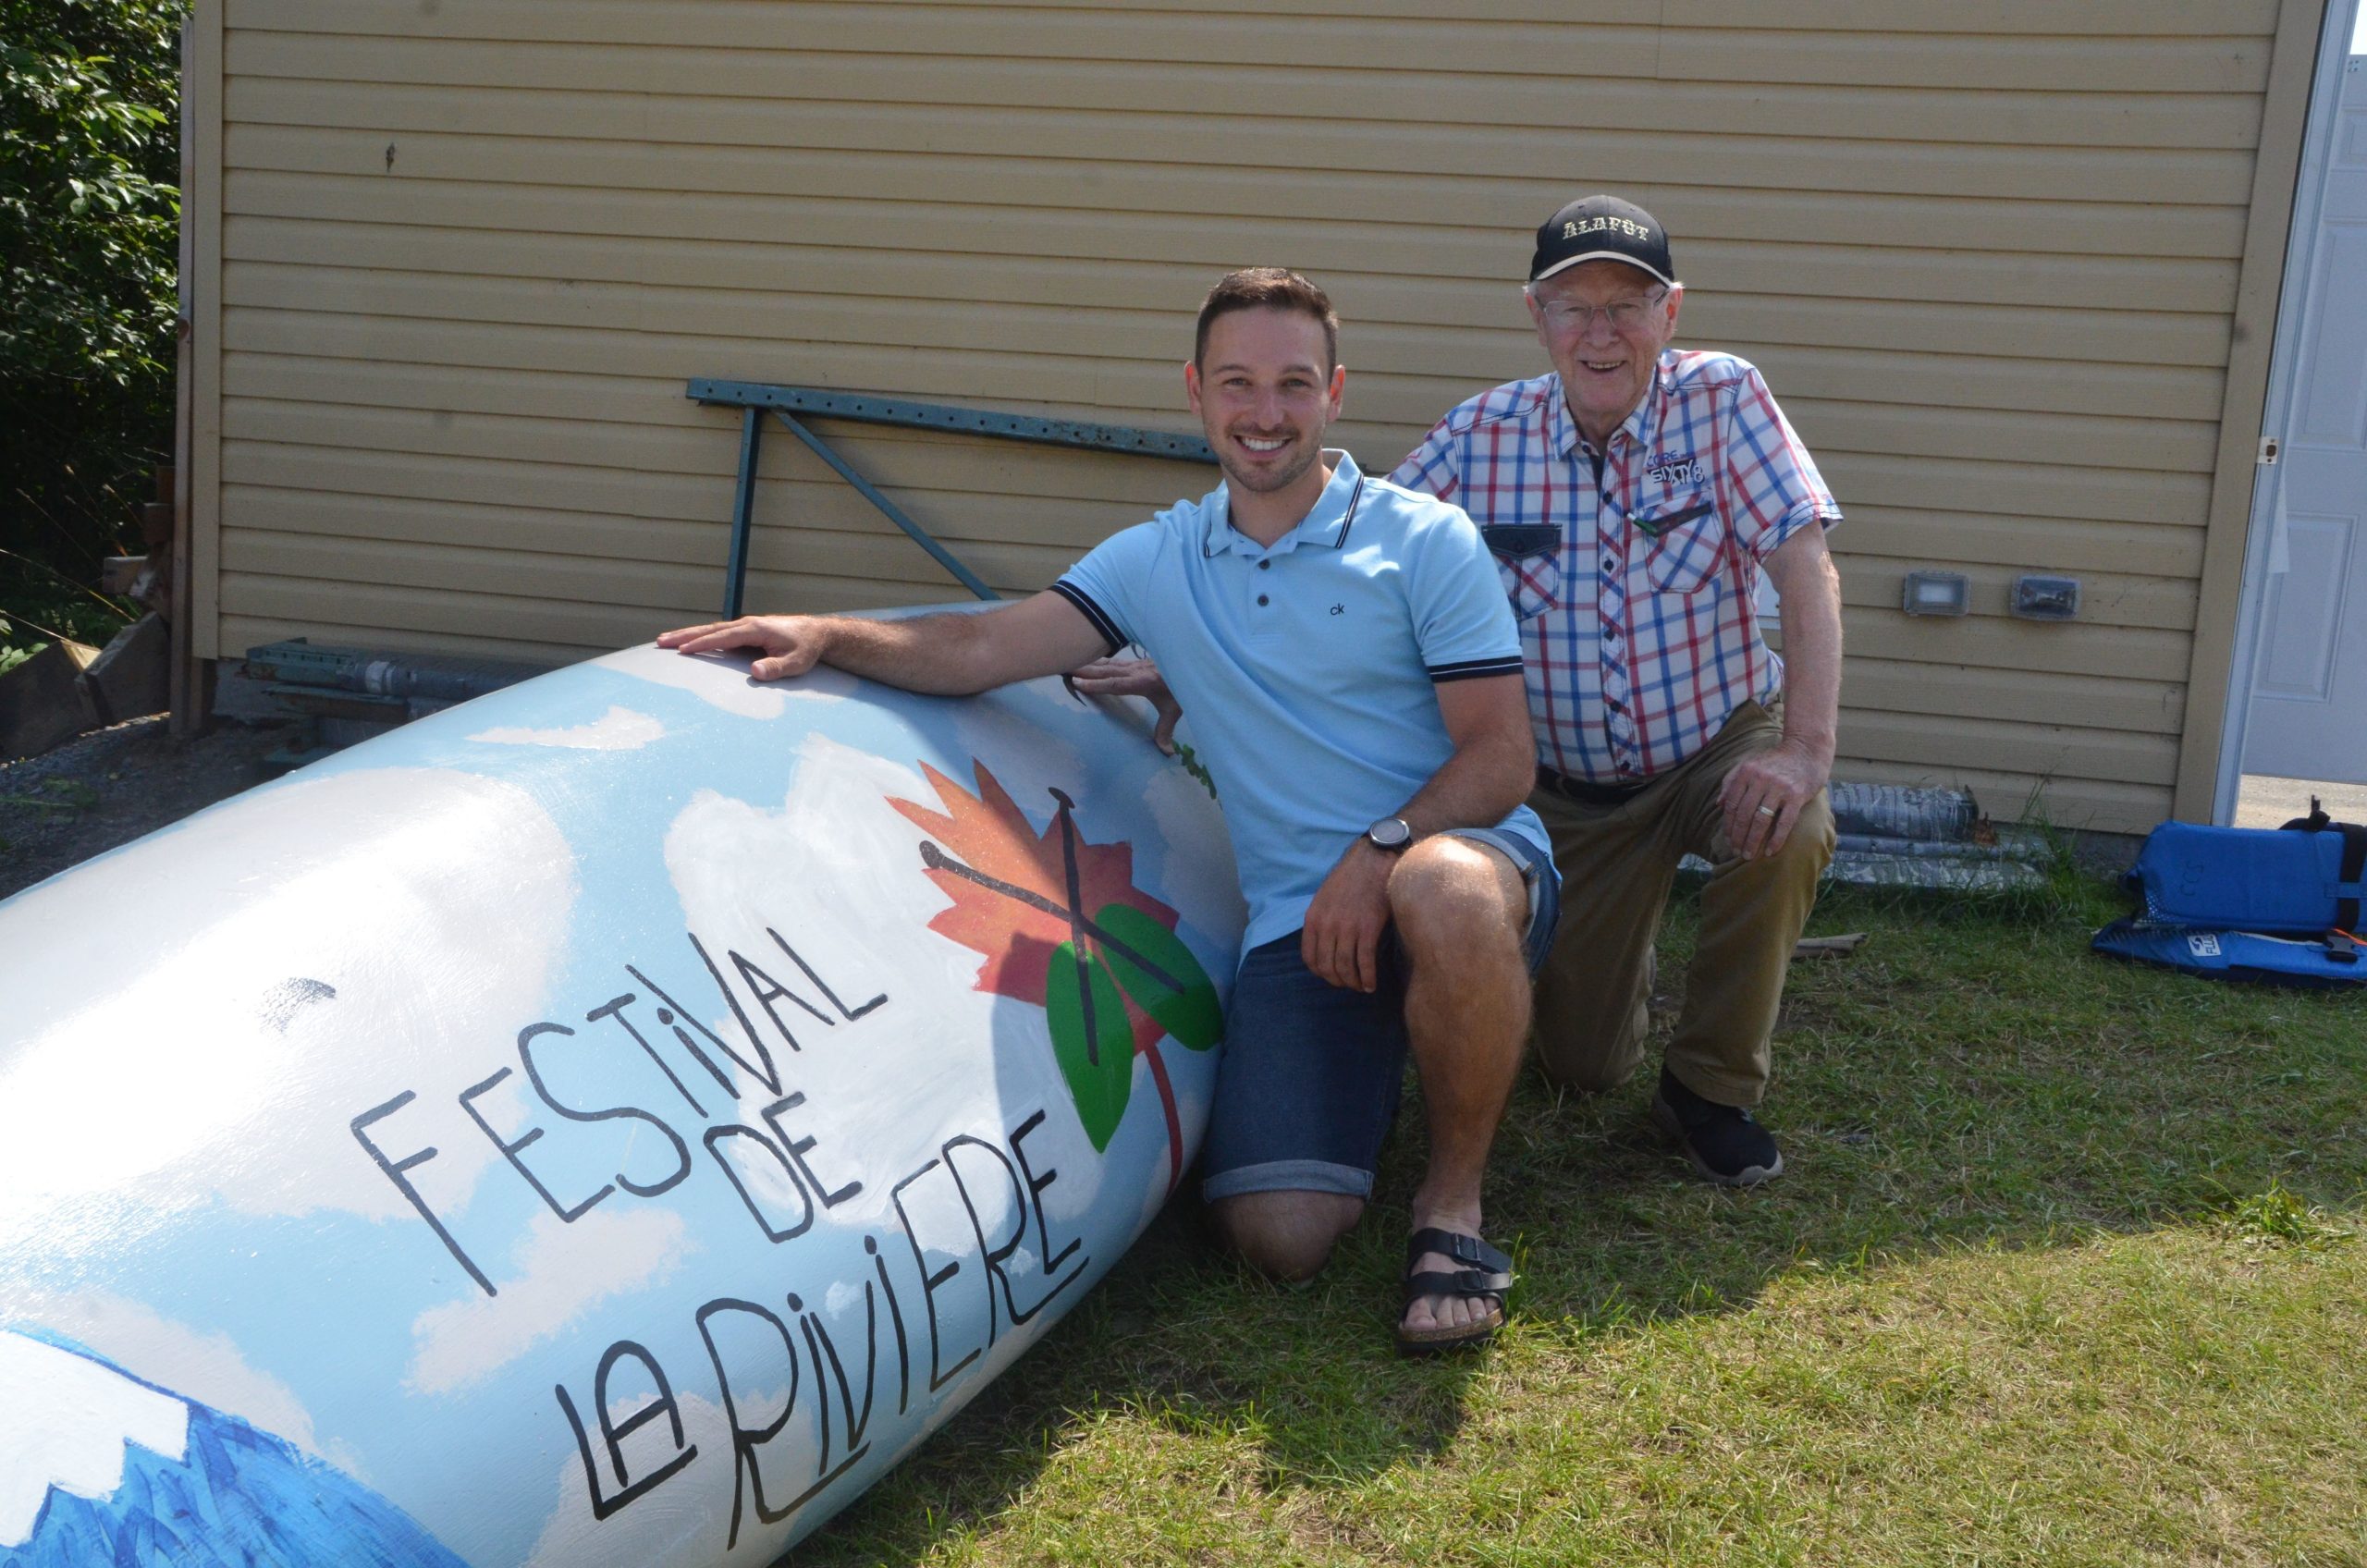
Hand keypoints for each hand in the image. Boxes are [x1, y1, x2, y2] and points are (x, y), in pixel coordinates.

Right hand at [655, 616, 829, 680]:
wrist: (817, 633)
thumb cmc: (806, 649)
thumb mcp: (796, 663)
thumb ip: (776, 668)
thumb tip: (755, 673)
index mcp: (755, 629)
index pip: (723, 637)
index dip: (702, 644)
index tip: (682, 649)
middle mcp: (747, 624)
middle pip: (710, 629)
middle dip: (684, 635)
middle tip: (660, 641)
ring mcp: (745, 626)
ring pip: (712, 629)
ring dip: (688, 634)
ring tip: (665, 640)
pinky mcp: (746, 631)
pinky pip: (719, 633)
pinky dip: (701, 636)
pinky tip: (689, 642)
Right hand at [1068, 657, 1182, 752]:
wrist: (1192, 663)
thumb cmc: (1183, 688)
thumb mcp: (1175, 710)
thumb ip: (1166, 730)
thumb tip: (1166, 753)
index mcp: (1143, 682)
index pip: (1115, 684)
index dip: (1096, 684)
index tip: (1077, 683)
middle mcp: (1136, 671)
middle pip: (1106, 671)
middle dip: (1084, 671)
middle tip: (1062, 669)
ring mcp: (1135, 665)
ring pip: (1108, 664)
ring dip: (1088, 664)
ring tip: (1069, 663)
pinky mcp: (1136, 663)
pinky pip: (1113, 662)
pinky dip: (1099, 661)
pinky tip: (1089, 661)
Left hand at [1301, 840, 1395, 991]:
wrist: (1373, 861)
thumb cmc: (1350, 878)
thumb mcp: (1324, 898)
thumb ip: (1321, 921)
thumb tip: (1325, 946)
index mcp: (1313, 919)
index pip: (1309, 958)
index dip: (1320, 973)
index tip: (1331, 976)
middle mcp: (1327, 926)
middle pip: (1328, 967)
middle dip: (1338, 981)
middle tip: (1348, 984)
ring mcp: (1348, 928)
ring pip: (1346, 968)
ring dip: (1353, 983)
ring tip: (1361, 986)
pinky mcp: (1369, 929)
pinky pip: (1365, 962)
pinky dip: (1368, 977)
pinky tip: (1372, 984)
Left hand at [1717, 739, 1827, 858]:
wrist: (1806, 750)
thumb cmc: (1775, 761)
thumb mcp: (1750, 764)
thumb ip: (1731, 781)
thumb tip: (1719, 804)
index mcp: (1746, 772)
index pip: (1732, 804)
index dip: (1728, 825)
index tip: (1728, 839)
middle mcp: (1760, 779)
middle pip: (1744, 815)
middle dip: (1738, 836)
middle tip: (1736, 852)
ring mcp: (1779, 787)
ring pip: (1761, 820)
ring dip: (1753, 841)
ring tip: (1749, 855)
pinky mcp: (1797, 795)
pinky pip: (1784, 822)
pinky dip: (1776, 839)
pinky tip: (1769, 851)